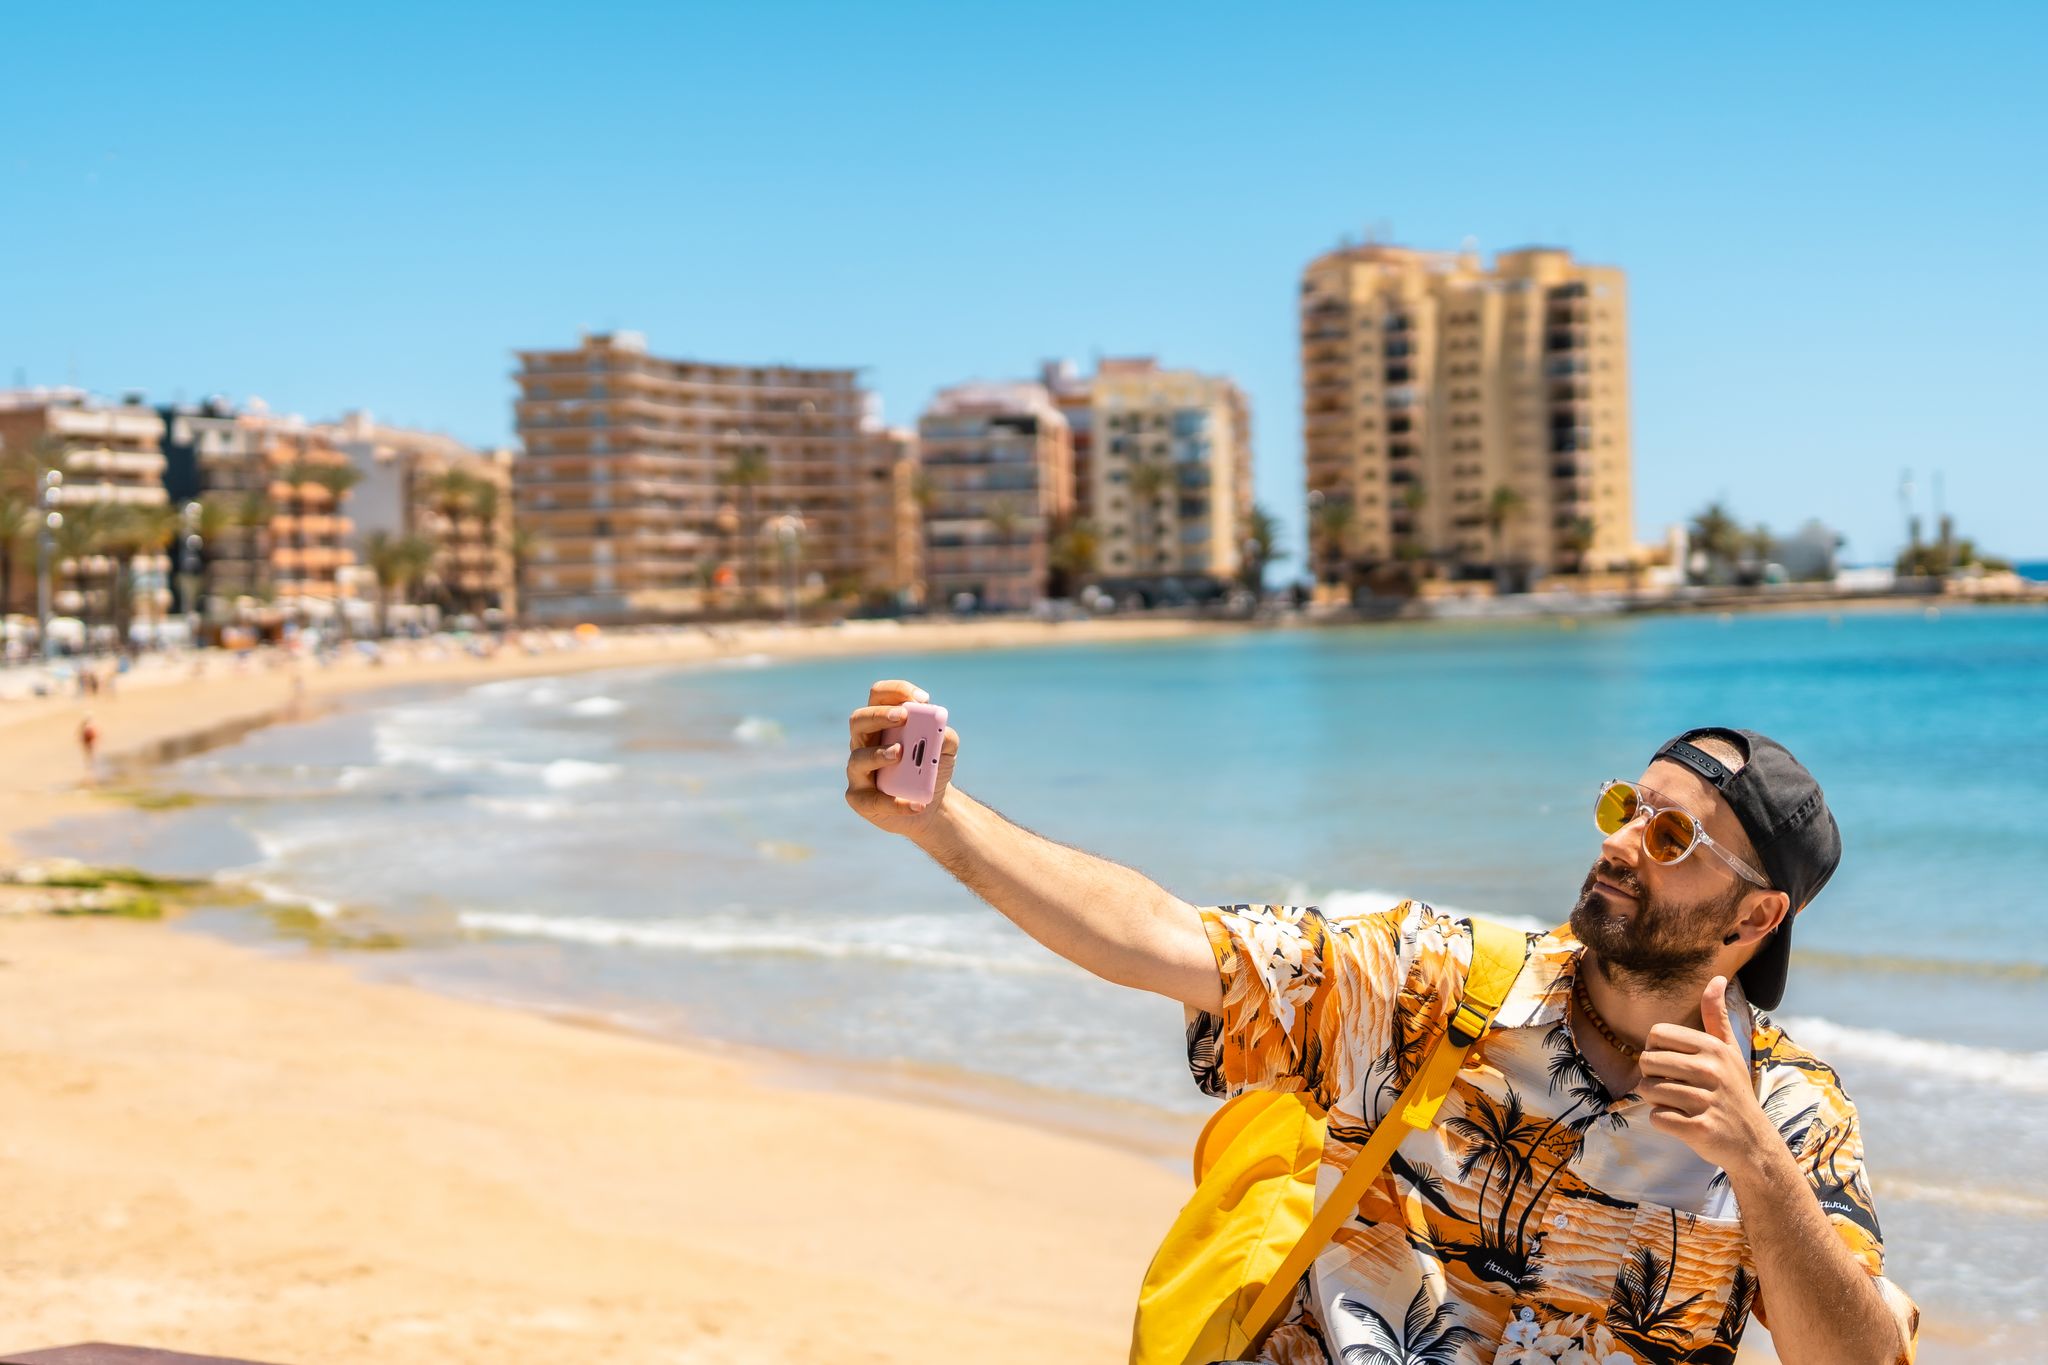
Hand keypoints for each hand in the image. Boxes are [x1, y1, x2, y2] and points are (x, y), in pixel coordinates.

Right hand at [844, 678, 960, 836]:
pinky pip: (872, 800)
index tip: (922, 699)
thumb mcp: (945, 750)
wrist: (932, 804)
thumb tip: (939, 732)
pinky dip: (895, 803)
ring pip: (858, 758)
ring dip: (879, 754)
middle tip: (904, 716)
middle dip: (880, 715)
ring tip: (900, 754)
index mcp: (882, 723)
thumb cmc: (933, 768)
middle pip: (859, 719)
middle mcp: (864, 743)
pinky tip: (917, 804)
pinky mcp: (860, 799)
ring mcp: (859, 771)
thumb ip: (945, 737)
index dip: (897, 691)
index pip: (879, 695)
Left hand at [1638, 976, 1770, 1170]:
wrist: (1753, 1143)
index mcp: (1713, 1048)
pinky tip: (1683, 1121)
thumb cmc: (1734, 1092)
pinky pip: (1657, 1118)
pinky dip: (1663, 1121)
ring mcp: (1707, 1100)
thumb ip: (1716, 1016)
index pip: (1656, 1035)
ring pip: (1648, 1090)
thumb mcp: (1729, 1051)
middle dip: (1652, 1077)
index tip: (1673, 1065)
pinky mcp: (1700, 1128)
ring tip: (1680, 1104)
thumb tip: (1718, 977)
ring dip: (1657, 1100)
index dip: (1656, 1051)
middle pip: (1646, 1061)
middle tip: (1674, 1088)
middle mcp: (1711, 1070)